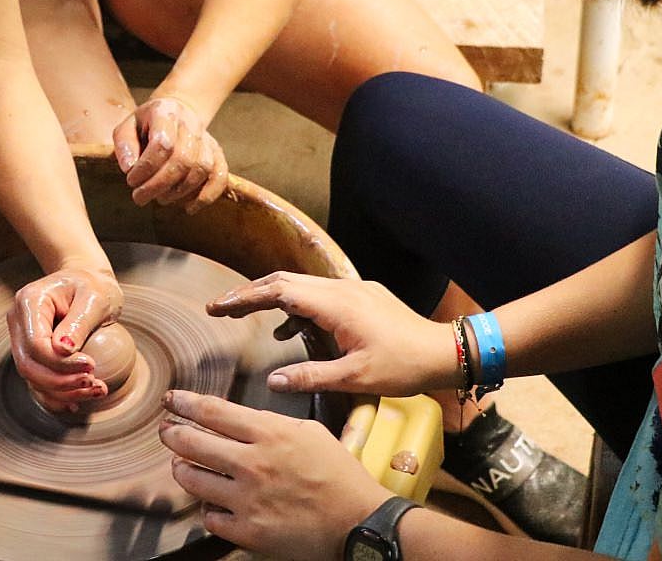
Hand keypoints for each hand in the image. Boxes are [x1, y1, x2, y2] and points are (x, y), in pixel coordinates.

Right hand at [6, 267, 123, 412]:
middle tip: (93, 382)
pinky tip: (77, 402)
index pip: (35, 344)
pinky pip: (38, 381)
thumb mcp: (94, 297)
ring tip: (95, 390)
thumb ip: (78, 322)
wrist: (89, 283)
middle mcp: (19, 321)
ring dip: (62, 393)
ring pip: (32, 378)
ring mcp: (22, 339)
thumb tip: (62, 351)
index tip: (91, 366)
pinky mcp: (32, 354)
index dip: (60, 363)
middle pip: (28, 365)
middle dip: (60, 382)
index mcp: (29, 301)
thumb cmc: (93, 286)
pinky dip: (56, 396)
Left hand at [113, 96, 227, 213]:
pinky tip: (188, 208)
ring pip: (202, 169)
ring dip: (179, 191)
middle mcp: (191, 124)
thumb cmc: (146, 125)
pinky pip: (220, 177)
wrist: (175, 112)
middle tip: (140, 198)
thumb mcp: (127, 127)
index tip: (131, 181)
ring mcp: (207, 139)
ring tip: (160, 199)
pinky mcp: (217, 154)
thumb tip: (128, 167)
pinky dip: (206, 196)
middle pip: (183, 159)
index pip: (162, 143)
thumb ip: (124, 145)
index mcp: (166, 112)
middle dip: (159, 185)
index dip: (146, 168)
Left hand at [158, 390, 390, 559]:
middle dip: (172, 434)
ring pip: (192, 480)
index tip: (171, 400)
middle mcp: (252, 463)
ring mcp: (247, 499)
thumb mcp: (310, 432)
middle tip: (167, 431)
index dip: (185, 404)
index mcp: (269, 434)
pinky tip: (214, 503)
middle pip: (191, 443)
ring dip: (183, 470)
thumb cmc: (339, 475)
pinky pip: (209, 518)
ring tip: (183, 466)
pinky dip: (209, 509)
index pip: (212, 412)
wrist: (358, 522)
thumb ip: (274, 424)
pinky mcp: (247, 531)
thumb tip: (242, 421)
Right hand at [207, 271, 455, 397]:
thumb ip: (310, 376)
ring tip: (244, 314)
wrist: (445, 351)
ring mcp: (352, 290)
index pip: (279, 291)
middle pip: (284, 281)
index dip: (244, 298)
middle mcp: (341, 289)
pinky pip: (318, 294)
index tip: (217, 307)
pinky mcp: (362, 296)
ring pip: (301, 285)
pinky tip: (286, 330)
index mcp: (335, 305)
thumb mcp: (354, 378)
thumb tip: (272, 380)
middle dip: (249, 292)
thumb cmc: (402, 367)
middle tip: (220, 308)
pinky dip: (296, 306)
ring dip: (270, 296)